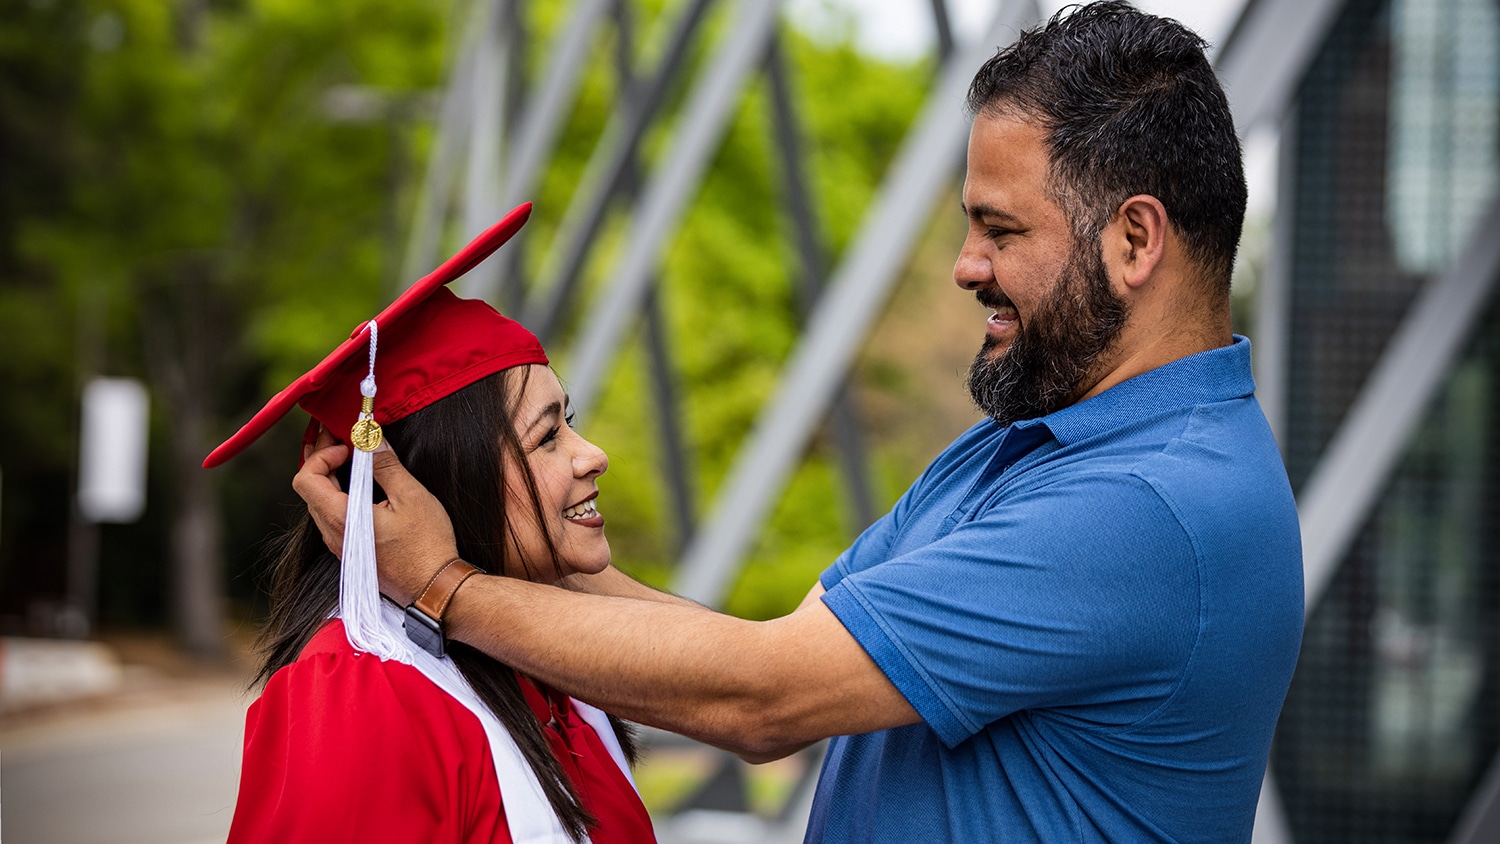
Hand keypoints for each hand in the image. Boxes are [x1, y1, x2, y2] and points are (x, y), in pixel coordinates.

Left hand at [292, 426, 460, 603]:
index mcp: (342, 519)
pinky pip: (333, 518)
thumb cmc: (426, 548)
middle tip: (340, 438)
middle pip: (310, 490)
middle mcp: (334, 535)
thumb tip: (371, 442)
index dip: (321, 455)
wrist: (435, 590)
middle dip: (323, 459)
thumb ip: (386, 466)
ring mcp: (341, 546)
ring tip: (349, 458)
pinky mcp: (352, 552)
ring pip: (320, 504)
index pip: (307, 479)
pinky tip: (359, 486)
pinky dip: (339, 495)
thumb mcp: (411, 497)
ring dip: (331, 477)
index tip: (346, 446)